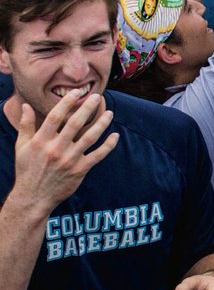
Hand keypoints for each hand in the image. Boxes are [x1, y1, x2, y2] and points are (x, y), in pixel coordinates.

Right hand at [8, 92, 117, 215]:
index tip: (76, 92)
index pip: (55, 117)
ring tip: (110, 113)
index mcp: (40, 141)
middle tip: (97, 96)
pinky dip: (108, 145)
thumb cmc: (27, 169)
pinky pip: (98, 155)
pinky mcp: (80, 170)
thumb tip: (26, 105)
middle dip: (87, 108)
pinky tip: (115, 135)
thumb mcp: (21, 147)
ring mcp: (69, 160)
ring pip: (90, 137)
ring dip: (102, 124)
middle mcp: (55, 149)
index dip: (66, 103)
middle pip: (75, 124)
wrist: (33, 197)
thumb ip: (26, 125)